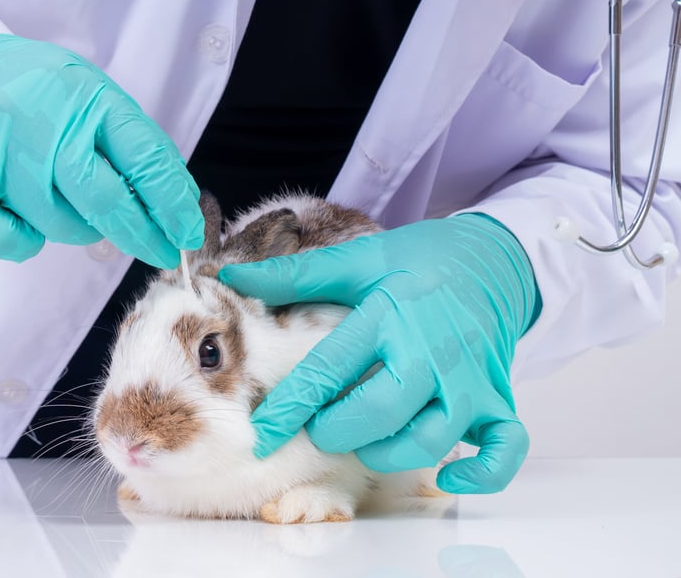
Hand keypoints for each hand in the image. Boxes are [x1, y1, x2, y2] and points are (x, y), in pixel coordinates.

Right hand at [0, 33, 202, 266]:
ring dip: (78, 230)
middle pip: (102, 198)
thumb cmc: (37, 91)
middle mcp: (42, 120)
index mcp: (85, 96)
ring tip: (69, 205)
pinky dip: (25, 242)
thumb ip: (129, 147)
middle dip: (139, 234)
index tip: (187, 234)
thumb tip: (175, 206)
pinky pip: (7, 240)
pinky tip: (28, 219)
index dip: (172, 203)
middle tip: (159, 252)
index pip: (143, 156)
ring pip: (58, 224)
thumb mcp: (91, 97)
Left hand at [219, 214, 540, 493]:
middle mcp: (432, 351)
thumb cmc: (419, 262)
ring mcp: (471, 379)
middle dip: (337, 431)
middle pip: (381, 412)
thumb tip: (231, 278)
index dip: (292, 406)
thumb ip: (295, 275)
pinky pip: (504, 450)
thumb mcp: (359, 260)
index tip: (262, 433)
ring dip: (389, 452)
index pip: (331, 367)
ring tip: (363, 440)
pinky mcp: (499, 398)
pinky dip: (480, 474)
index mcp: (389, 314)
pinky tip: (447, 477)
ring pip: (431, 439)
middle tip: (319, 427)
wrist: (495, 259)